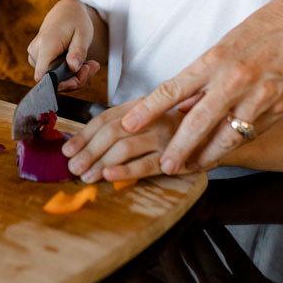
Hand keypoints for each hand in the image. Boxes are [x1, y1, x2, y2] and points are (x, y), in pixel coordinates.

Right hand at [27, 0, 101, 90]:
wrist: (65, 13)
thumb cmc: (75, 22)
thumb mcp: (83, 34)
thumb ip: (78, 52)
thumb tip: (72, 68)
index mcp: (46, 43)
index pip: (44, 74)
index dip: (61, 83)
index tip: (79, 77)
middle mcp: (36, 52)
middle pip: (53, 79)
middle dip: (75, 79)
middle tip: (92, 67)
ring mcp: (34, 57)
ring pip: (54, 79)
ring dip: (74, 76)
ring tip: (89, 64)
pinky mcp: (37, 61)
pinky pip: (53, 74)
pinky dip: (68, 73)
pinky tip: (80, 64)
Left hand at [62, 100, 185, 182]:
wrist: (215, 134)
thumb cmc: (175, 129)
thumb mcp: (149, 119)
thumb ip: (123, 127)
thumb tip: (84, 143)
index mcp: (140, 107)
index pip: (104, 119)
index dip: (83, 135)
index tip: (67, 150)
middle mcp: (151, 118)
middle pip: (111, 133)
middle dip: (88, 151)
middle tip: (72, 166)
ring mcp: (163, 136)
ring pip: (124, 148)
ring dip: (100, 163)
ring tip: (85, 175)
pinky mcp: (175, 155)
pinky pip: (146, 164)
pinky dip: (125, 171)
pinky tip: (109, 176)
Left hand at [122, 0, 282, 173]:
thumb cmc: (263, 28)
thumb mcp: (226, 45)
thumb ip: (205, 77)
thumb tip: (182, 105)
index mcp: (215, 59)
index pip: (172, 89)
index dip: (148, 110)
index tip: (129, 125)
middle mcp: (234, 79)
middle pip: (197, 122)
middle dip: (177, 148)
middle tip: (163, 164)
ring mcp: (259, 96)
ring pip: (226, 136)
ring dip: (206, 155)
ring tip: (190, 166)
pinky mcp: (280, 108)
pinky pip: (251, 132)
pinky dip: (234, 144)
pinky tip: (221, 154)